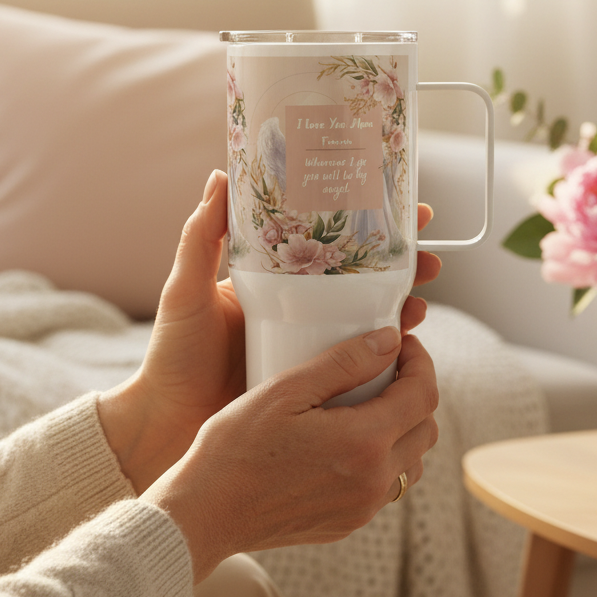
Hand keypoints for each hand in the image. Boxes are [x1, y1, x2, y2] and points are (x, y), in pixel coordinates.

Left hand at [99, 170, 442, 493]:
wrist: (167, 421)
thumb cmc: (172, 353)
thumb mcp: (186, 290)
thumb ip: (201, 239)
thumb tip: (221, 174)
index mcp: (272, 277)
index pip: (329, 239)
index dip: (368, 222)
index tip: (402, 206)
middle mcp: (297, 304)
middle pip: (362, 274)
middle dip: (402, 262)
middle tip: (430, 256)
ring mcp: (309, 341)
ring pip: (369, 314)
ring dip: (403, 301)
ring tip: (422, 296)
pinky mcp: (314, 378)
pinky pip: (360, 359)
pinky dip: (387, 347)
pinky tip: (406, 343)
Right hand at [143, 327, 438, 581]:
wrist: (204, 513)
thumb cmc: (235, 446)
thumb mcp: (286, 389)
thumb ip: (345, 362)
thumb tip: (391, 340)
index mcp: (364, 442)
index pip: (424, 395)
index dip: (420, 361)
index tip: (401, 343)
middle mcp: (373, 481)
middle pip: (426, 428)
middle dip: (415, 391)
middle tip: (385, 368)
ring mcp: (362, 509)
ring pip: (412, 460)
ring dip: (403, 427)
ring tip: (368, 402)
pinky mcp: (347, 524)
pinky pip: (385, 485)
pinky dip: (382, 457)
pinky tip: (347, 439)